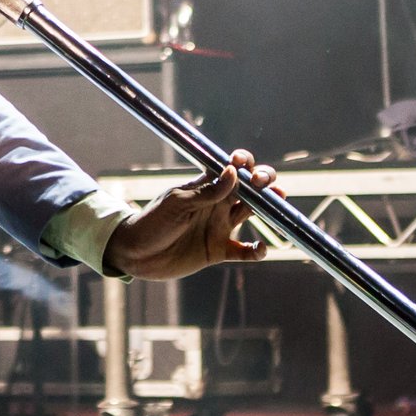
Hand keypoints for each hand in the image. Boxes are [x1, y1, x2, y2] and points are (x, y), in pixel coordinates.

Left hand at [101, 152, 282, 279]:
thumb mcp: (177, 203)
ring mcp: (219, 227)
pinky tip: (260, 249)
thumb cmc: (152, 221)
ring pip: (253, 214)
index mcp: (205, 187)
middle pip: (249, 189)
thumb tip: (233, 172)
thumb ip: (206, 192)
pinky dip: (256, 251)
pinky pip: (244, 251)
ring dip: (270, 209)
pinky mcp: (218, 250)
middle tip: (264, 185)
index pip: (231, 169)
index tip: (243, 165)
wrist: (135, 252)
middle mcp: (217, 204)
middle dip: (264, 182)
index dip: (243, 163)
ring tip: (280, 204)